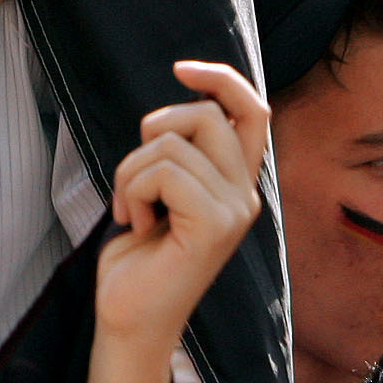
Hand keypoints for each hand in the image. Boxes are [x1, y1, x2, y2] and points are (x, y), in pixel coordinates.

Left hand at [91, 62, 268, 382]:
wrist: (129, 313)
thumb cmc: (138, 252)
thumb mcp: (162, 186)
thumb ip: (182, 149)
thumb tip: (186, 100)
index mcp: (236, 181)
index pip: (253, 110)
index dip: (222, 78)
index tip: (181, 69)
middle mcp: (245, 194)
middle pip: (205, 115)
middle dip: (153, 131)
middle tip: (134, 177)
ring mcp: (234, 210)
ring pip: (173, 143)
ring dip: (131, 170)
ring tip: (131, 208)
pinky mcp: (215, 225)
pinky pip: (164, 172)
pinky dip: (132, 190)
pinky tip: (134, 223)